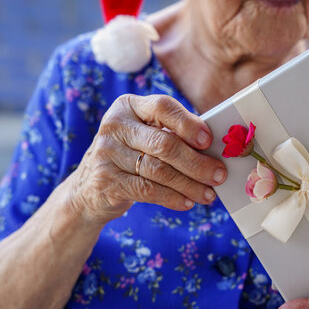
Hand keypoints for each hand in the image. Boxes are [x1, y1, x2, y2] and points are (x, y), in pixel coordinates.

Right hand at [66, 94, 226, 223]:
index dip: (188, 124)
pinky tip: (188, 202)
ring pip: (159, 171)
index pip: (162, 107)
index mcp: (128, 106)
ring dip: (190, 185)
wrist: (89, 187)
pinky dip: (173, 198)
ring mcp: (107, 154)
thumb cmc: (130, 156)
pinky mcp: (106, 181)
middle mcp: (114, 126)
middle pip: (164, 144)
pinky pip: (148, 190)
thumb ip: (171, 134)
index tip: (209, 141)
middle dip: (197, 162)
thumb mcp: (144, 136)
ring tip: (209, 194)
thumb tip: (213, 148)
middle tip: (219, 175)